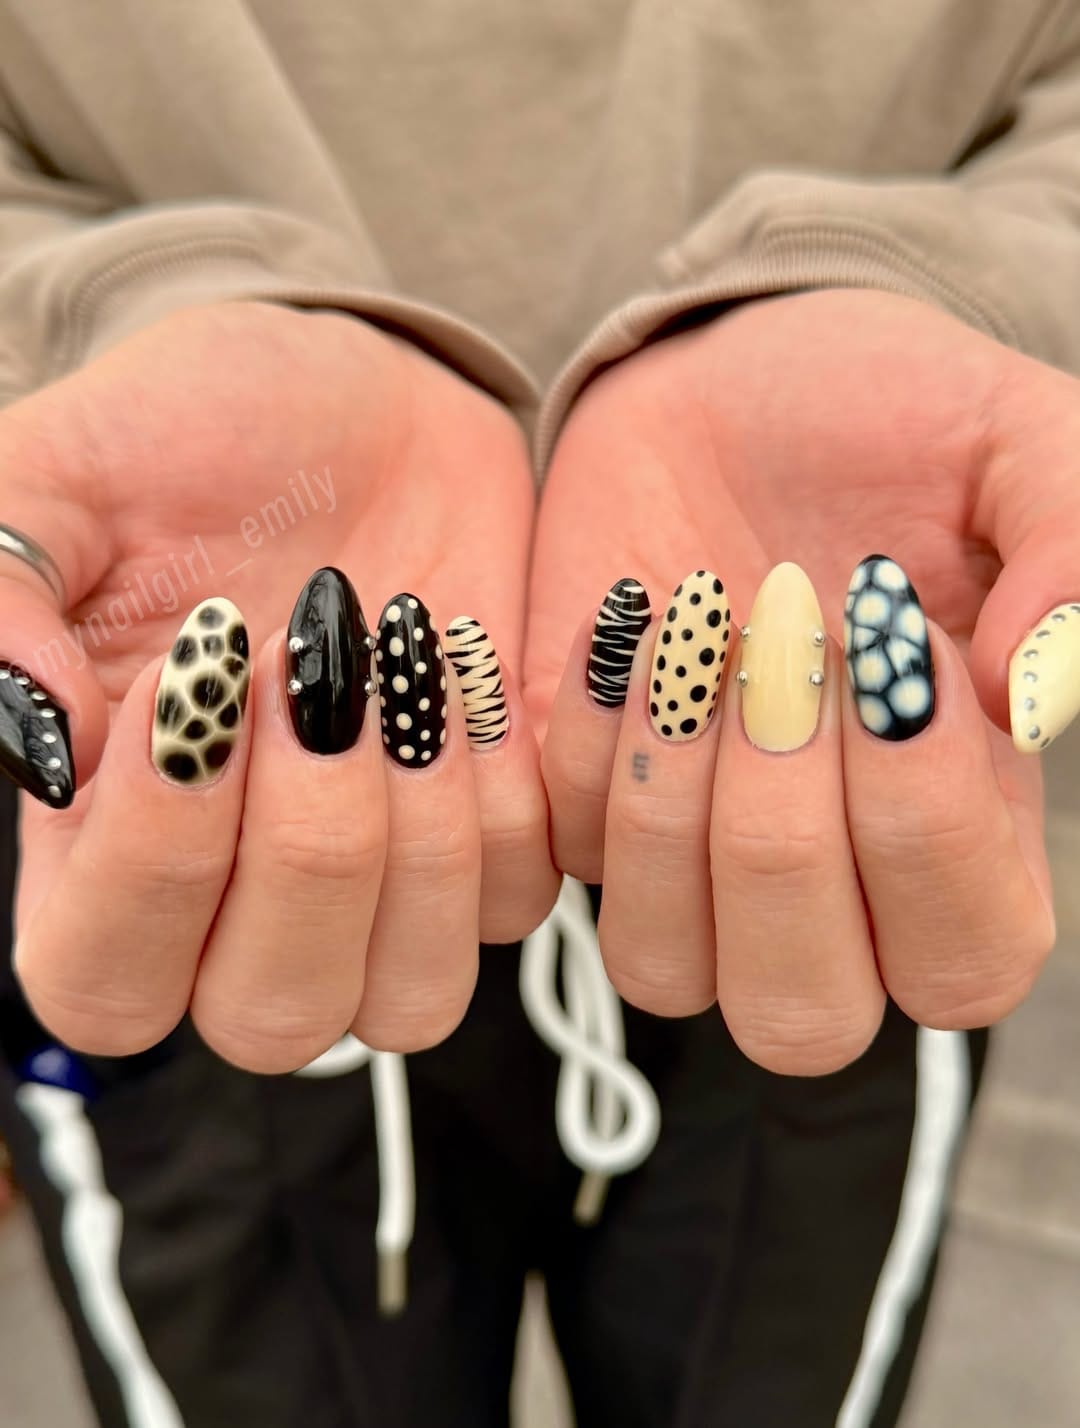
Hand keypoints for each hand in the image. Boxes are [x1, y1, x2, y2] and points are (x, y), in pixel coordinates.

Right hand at [7, 302, 556, 1069]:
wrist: (364, 405)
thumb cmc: (197, 441)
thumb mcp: (63, 481)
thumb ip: (4, 603)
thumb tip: (44, 747)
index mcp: (110, 845)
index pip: (105, 985)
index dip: (152, 871)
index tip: (192, 689)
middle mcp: (243, 900)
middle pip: (273, 1016)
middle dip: (307, 849)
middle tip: (312, 674)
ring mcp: (381, 885)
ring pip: (412, 995)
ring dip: (416, 828)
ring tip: (397, 657)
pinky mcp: (490, 839)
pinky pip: (521, 895)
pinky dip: (503, 778)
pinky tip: (466, 653)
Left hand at [528, 288, 1077, 1072]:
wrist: (725, 385)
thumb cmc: (889, 423)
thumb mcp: (1015, 445)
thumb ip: (1071, 555)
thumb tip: (1032, 696)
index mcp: (960, 829)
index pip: (962, 966)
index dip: (924, 839)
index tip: (899, 660)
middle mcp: (825, 882)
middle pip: (801, 1016)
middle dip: (781, 840)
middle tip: (784, 659)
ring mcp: (688, 863)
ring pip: (661, 970)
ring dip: (668, 805)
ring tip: (696, 635)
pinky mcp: (581, 810)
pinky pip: (555, 854)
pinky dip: (581, 737)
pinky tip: (624, 622)